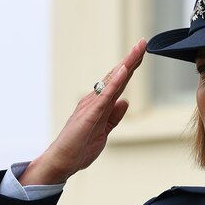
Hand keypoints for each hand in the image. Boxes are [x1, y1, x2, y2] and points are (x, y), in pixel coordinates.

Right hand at [20, 39, 146, 184]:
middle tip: (143, 42)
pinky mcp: (89, 114)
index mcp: (99, 105)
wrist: (62, 162)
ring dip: (126, 64)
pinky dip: (115, 82)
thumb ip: (114, 116)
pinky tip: (124, 71)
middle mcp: (94, 100)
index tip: (141, 53)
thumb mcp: (104, 132)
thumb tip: (124, 101)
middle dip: (131, 59)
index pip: (118, 83)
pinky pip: (105, 95)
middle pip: (116, 76)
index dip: (130, 67)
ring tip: (137, 49)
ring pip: (112, 81)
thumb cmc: (79, 148)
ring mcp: (91, 105)